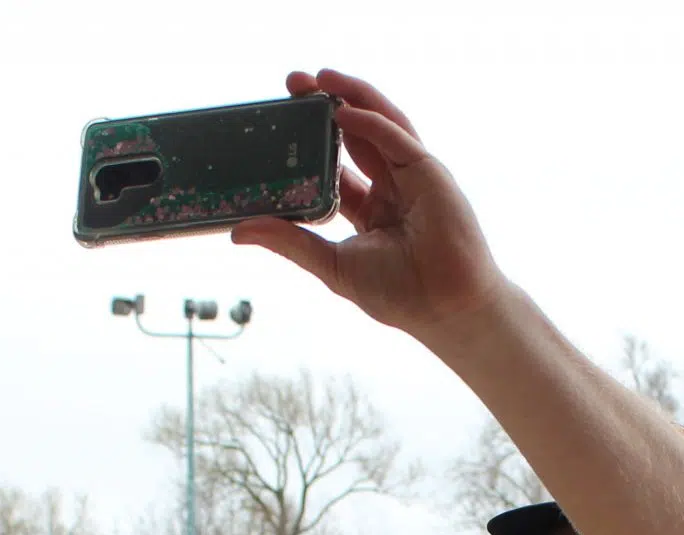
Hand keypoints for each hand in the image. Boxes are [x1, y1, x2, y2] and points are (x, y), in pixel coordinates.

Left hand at [230, 71, 507, 340]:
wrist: (444, 307)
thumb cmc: (399, 294)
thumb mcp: (331, 264)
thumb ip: (290, 242)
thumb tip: (239, 232)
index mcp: (371, 210)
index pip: (337, 164)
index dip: (311, 141)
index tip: (282, 122)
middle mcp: (392, 187)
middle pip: (355, 134)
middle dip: (325, 105)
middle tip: (293, 83)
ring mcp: (412, 177)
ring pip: (379, 124)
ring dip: (350, 96)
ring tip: (317, 78)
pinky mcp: (430, 173)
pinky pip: (396, 137)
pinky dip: (370, 120)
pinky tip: (342, 110)